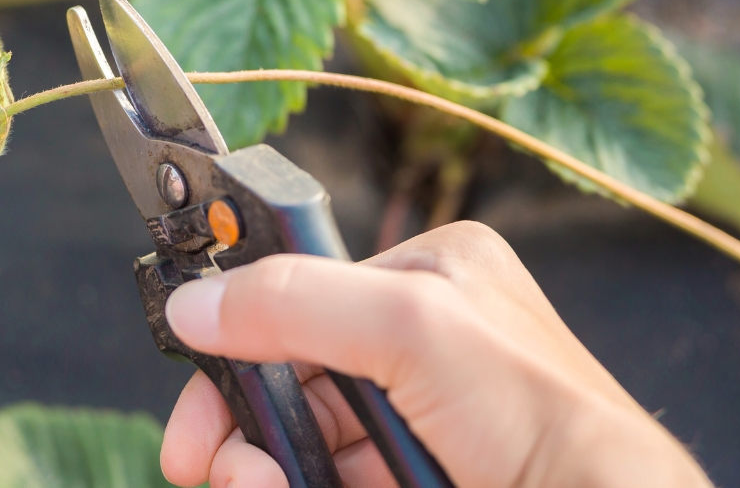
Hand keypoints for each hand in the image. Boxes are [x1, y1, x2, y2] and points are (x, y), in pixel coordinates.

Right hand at [159, 222, 712, 487]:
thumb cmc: (547, 420)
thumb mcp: (412, 327)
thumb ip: (296, 303)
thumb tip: (197, 303)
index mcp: (430, 272)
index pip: (296, 290)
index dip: (234, 338)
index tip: (192, 389)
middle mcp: (421, 337)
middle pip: (287, 372)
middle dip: (241, 422)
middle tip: (207, 465)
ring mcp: (418, 414)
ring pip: (301, 436)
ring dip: (261, 466)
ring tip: (254, 486)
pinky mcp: (416, 470)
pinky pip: (329, 473)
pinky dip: (296, 482)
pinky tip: (284, 487)